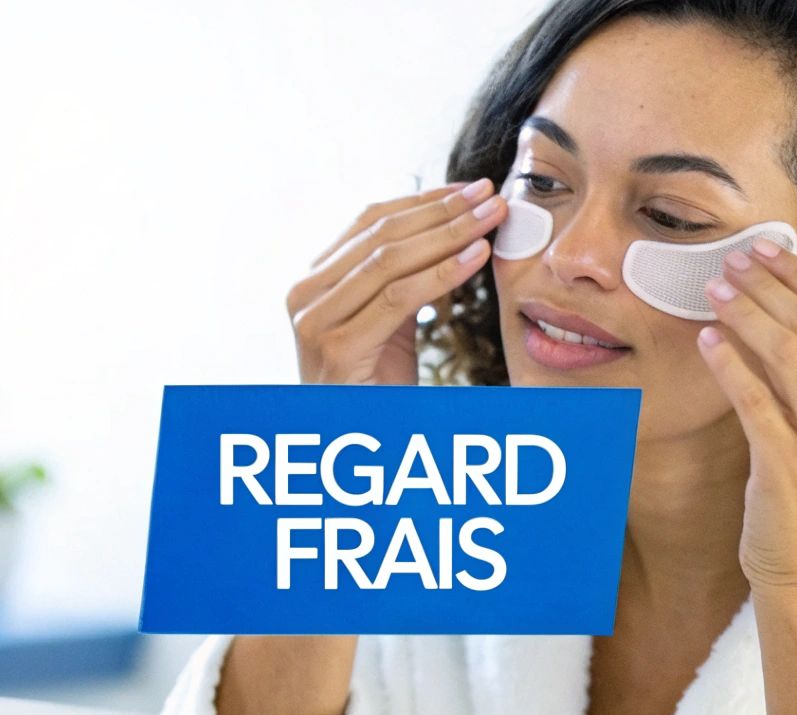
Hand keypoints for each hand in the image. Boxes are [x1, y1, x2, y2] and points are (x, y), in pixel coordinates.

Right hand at [286, 179, 507, 384]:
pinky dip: (442, 273)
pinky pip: (398, 298)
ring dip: (449, 234)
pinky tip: (476, 256)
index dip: (424, 200)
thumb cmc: (375, 388)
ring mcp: (315, 322)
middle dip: (442, 211)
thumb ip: (402, 281)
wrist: (356, 444)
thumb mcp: (387, 323)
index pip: (370, 222)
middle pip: (381, 235)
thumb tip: (450, 231)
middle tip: (490, 196)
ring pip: (389, 261)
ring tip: (492, 220)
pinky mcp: (336, 349)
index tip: (471, 189)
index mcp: (313, 281)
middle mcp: (304, 295)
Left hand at [696, 239, 796, 593]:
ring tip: (714, 292)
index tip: (767, 252)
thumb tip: (780, 294)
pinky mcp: (792, 466)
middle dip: (769, 286)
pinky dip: (727, 361)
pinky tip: (707, 340)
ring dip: (745, 313)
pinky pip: (753, 397)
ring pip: (786, 352)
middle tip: (730, 264)